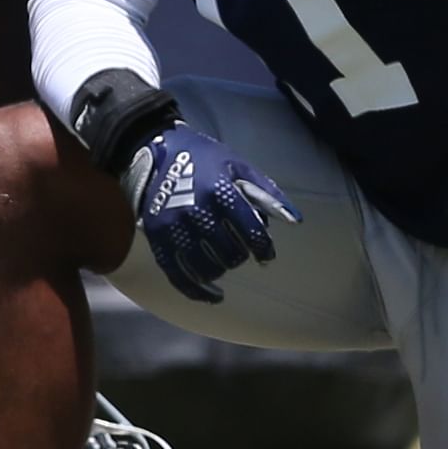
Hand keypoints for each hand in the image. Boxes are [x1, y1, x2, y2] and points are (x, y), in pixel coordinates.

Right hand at [120, 124, 296, 303]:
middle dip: (239, 255)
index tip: (266, 255)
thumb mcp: (237, 166)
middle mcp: (195, 210)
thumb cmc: (203, 160)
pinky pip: (178, 275)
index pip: (249, 230)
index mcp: (218, 189)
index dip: (262, 248)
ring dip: (220, 269)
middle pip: (228, 252)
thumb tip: (295, 220)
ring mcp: (173, 227)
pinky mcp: (157, 239)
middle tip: (239, 250)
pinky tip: (213, 296)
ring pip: (206, 267)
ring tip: (224, 263)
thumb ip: (267, 194)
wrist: (152, 152)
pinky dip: (198, 291)